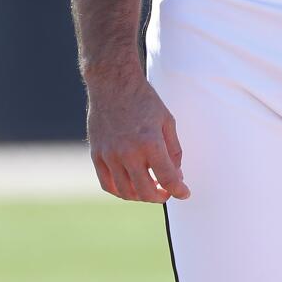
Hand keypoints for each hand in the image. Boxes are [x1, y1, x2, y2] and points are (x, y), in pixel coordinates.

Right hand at [86, 77, 189, 202]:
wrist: (113, 84)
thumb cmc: (144, 100)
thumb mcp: (167, 121)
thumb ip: (174, 150)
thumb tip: (176, 174)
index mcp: (150, 142)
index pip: (167, 178)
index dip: (179, 190)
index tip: (185, 193)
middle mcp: (128, 152)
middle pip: (145, 191)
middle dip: (160, 196)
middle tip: (167, 192)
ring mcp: (110, 156)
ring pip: (125, 192)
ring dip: (141, 196)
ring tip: (150, 189)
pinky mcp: (97, 155)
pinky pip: (107, 184)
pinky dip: (120, 192)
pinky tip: (130, 187)